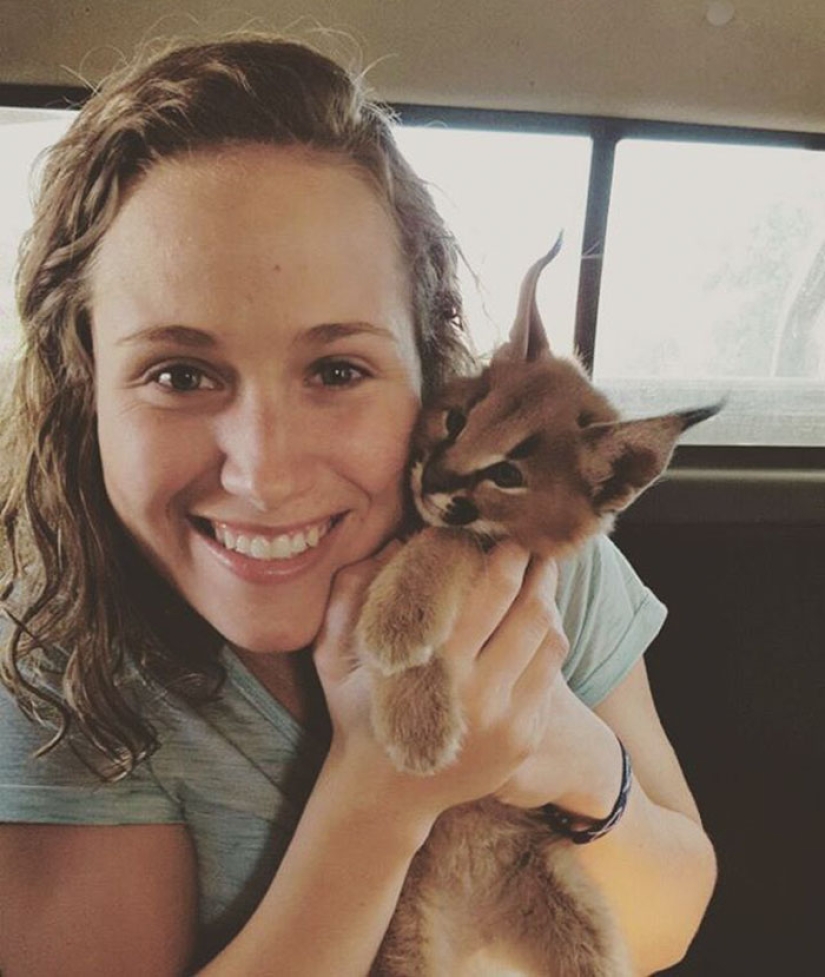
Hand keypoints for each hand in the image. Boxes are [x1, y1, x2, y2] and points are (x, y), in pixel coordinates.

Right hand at [313, 539, 568, 826]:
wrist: (383, 796)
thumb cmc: (356, 713)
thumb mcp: (334, 656)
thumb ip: (349, 596)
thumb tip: (391, 542)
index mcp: (437, 670)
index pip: (494, 595)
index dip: (508, 557)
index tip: (507, 533)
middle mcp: (481, 698)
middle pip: (534, 614)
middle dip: (539, 571)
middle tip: (534, 546)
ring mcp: (509, 724)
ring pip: (551, 643)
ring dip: (549, 603)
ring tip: (538, 580)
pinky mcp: (524, 740)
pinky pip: (551, 677)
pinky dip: (546, 643)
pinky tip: (532, 626)